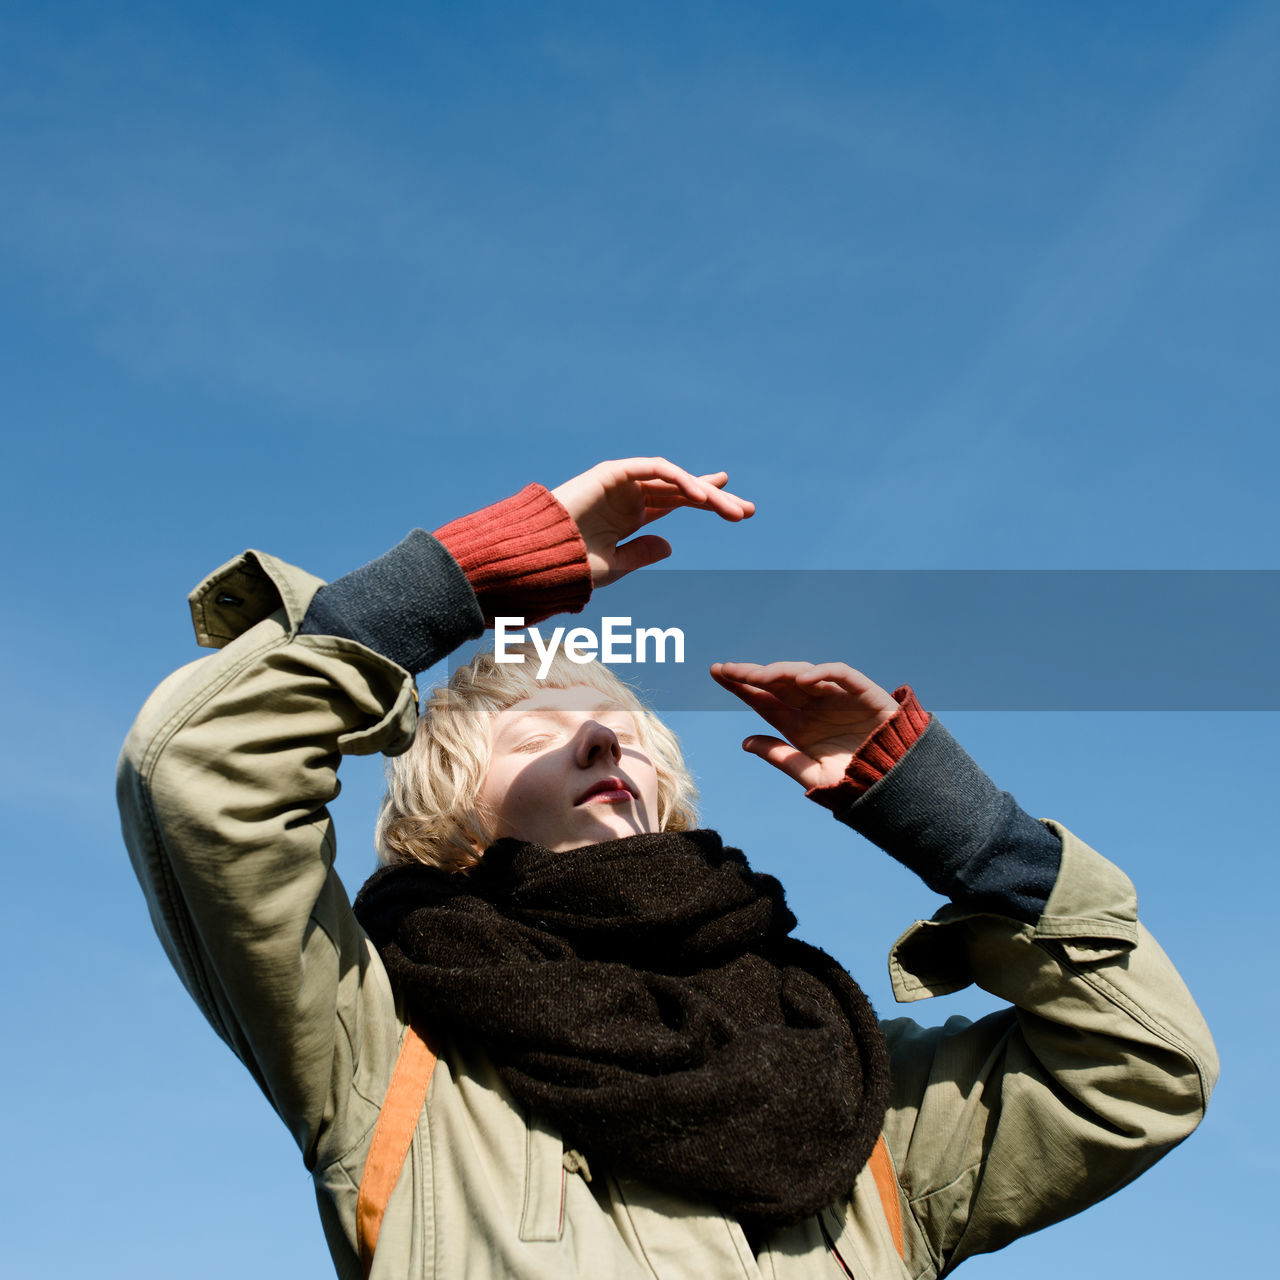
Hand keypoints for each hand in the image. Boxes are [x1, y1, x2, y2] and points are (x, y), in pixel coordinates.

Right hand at [551, 457, 753, 587]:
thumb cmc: (571, 564)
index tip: (739, 509)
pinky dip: (678, 477)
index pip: (677, 502)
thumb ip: (642, 554)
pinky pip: (654, 468)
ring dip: (703, 491)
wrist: (542, 557)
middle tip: (747, 512)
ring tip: (730, 509)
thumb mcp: (615, 565)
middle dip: (716, 498)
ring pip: (673, 479)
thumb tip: (671, 545)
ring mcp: (622, 482)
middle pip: (682, 490)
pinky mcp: (612, 472)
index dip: (707, 500)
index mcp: (632, 515)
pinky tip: (700, 494)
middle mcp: (630, 495)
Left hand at [709, 661, 898, 790]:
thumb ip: (782, 757)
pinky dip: (824, 673)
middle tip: (727, 670)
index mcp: (798, 725)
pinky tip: (802, 680)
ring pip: (803, 674)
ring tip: (758, 677)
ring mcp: (837, 697)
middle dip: (752, 674)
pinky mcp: (864, 693)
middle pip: (777, 683)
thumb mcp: (812, 774)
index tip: (717, 672)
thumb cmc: (854, 783)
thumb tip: (745, 742)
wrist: (895, 788)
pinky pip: (842, 675)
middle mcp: (814, 707)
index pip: (763, 700)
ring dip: (780, 673)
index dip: (741, 685)